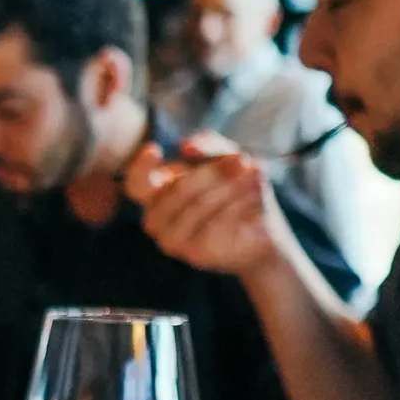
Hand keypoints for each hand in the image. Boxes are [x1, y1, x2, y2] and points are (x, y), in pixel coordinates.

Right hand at [122, 134, 290, 276]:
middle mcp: (156, 219)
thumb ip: (208, 144)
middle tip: (241, 160)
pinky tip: (253, 203)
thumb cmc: (237, 190)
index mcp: (156, 194)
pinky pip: (213, 225)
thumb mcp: (226, 158)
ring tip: (254, 178)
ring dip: (231, 189)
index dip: (140, 167)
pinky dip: (236, 209)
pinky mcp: (192, 254)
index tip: (155, 149)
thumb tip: (185, 147)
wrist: (263, 230)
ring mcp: (171, 240)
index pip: (136, 183)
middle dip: (213, 172)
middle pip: (178, 190)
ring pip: (198, 206)